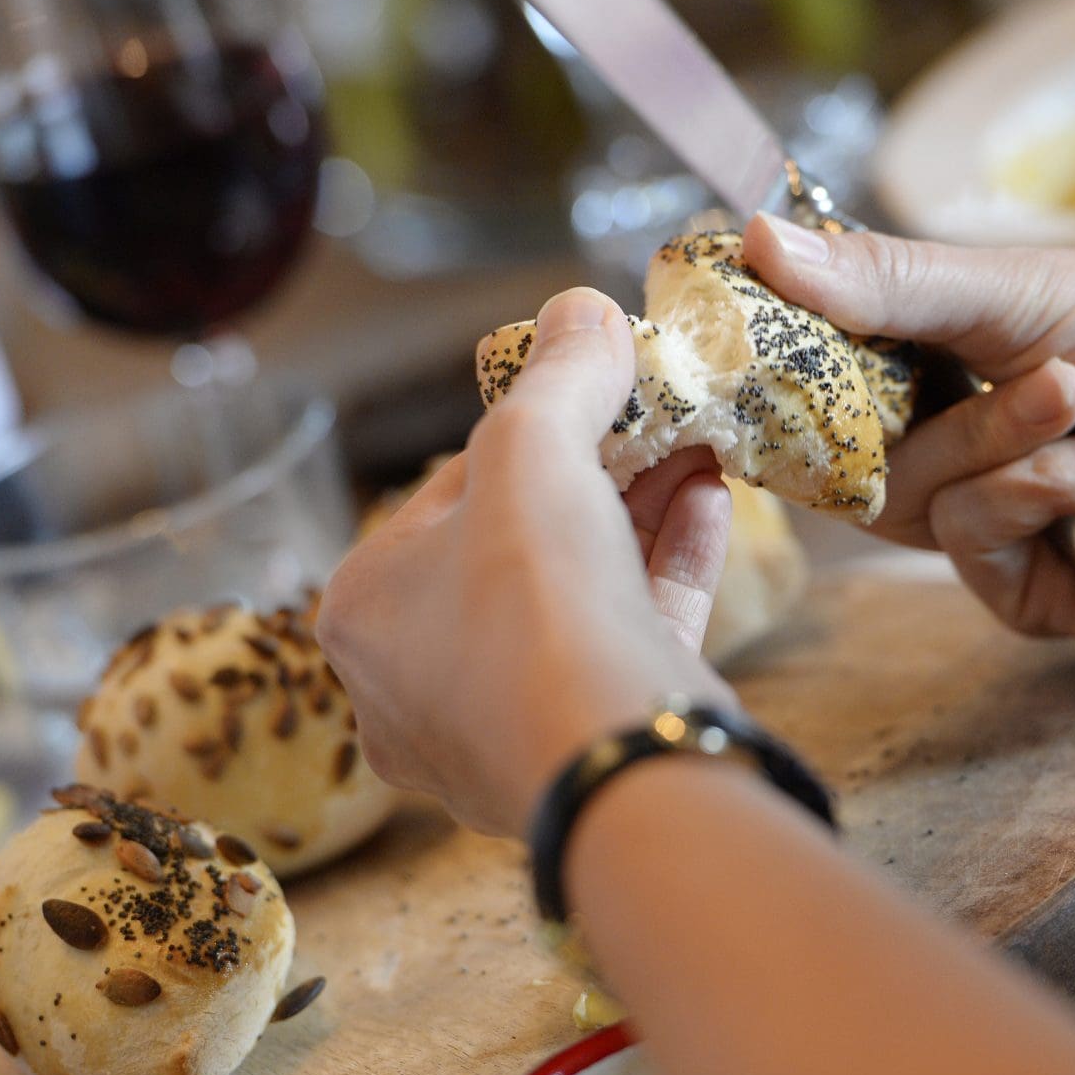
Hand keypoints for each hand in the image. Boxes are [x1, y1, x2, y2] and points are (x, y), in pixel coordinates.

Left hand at [316, 288, 736, 835]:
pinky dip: (665, 570)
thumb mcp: (535, 452)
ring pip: (571, 599)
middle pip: (511, 548)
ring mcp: (499, 727)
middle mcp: (412, 681)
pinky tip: (712, 500)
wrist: (615, 765)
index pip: (441, 494)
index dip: (522, 432)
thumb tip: (581, 309)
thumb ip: (557, 375)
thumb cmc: (532, 605)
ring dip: (637, 514)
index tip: (585, 389)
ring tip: (694, 445)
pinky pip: (616, 641)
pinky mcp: (582, 750)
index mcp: (362, 610)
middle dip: (592, 474)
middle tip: (650, 415)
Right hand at [744, 214, 1074, 639]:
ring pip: (920, 507)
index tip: (762, 346)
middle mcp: (952, 456)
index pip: (818, 394)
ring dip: (1017, 448)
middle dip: (955, 414)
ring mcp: (995, 531)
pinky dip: (1054, 496)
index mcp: (932, 377)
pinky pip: (984, 555)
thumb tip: (760, 240)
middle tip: (1048, 369)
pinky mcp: (1038, 596)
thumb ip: (883, 282)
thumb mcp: (1013, 287)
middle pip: (857, 463)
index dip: (789, 379)